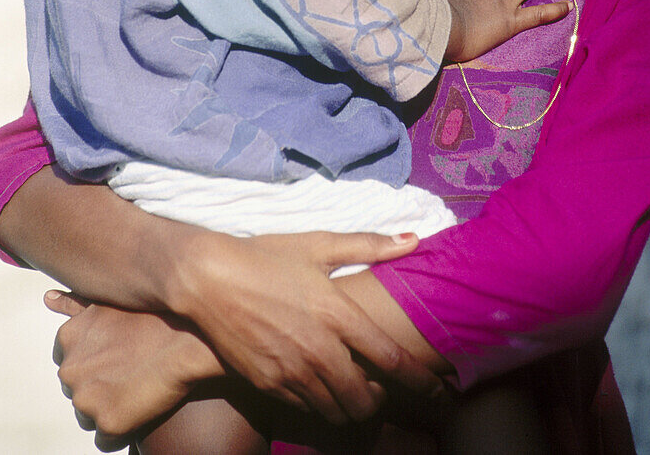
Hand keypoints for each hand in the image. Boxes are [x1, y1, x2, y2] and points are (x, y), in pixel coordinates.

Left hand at [47, 291, 218, 443]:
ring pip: (90, 416)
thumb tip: (46, 297)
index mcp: (68, 339)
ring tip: (141, 386)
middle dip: (103, 385)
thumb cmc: (156, 314)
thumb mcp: (110, 301)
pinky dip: (122, 429)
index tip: (121, 358)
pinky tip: (142, 407)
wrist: (192, 337)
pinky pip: (107, 439)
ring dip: (111, 407)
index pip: (71, 365)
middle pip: (80, 391)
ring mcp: (87, 398)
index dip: (97, 364)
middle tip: (135, 371)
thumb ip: (76, 304)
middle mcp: (70, 370)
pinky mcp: (108, 422)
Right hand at [166, 230, 442, 424]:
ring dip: (353, 407)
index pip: (392, 359)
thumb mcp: (317, 244)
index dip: (422, 380)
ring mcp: (293, 372)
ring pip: (337, 411)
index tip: (442, 388)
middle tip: (385, 391)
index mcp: (337, 314)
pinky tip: (320, 387)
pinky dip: (321, 405)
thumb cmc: (266, 256)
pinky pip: (306, 408)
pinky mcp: (269, 384)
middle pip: (366, 398)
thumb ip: (368, 245)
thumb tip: (414, 239)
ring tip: (355, 392)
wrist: (208, 279)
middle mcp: (319, 350)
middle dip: (383, 402)